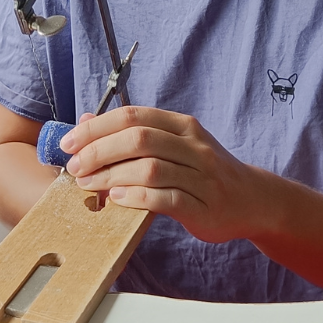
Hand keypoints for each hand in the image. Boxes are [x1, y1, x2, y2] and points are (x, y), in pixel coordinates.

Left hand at [59, 105, 263, 242]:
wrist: (252, 199)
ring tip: (89, 184)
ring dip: (112, 175)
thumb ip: (134, 132)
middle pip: (139, 138)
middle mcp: (193, 145)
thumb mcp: (173, 144)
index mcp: (182, 125)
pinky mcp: (203, 206)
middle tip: (75, 166)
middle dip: (99, 150)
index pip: (133, 116)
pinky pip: (166, 199)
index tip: (70, 142)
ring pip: (150, 168)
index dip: (97, 127)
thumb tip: (88, 120)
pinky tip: (117, 198)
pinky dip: (137, 197)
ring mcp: (201, 176)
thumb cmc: (205, 171)